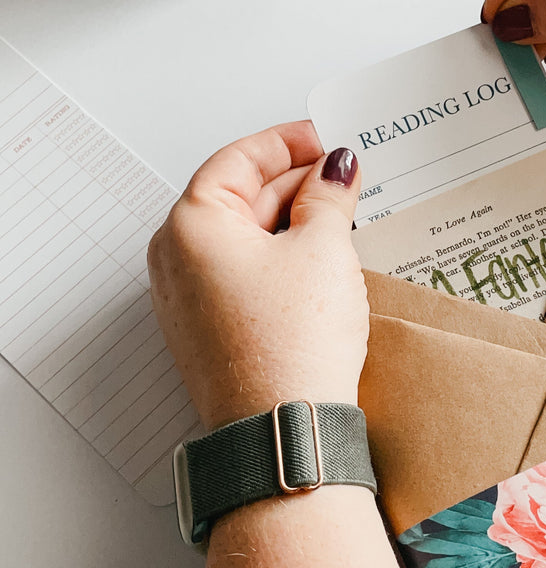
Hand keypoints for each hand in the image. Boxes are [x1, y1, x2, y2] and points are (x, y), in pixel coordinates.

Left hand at [148, 121, 367, 431]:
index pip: (238, 159)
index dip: (288, 142)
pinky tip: (323, 258)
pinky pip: (244, 275)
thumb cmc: (291, 344)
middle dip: (294, 181)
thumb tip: (334, 168)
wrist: (285, 430)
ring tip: (344, 213)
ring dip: (291, 220)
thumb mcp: (323, 249)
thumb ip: (328, 196)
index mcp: (191, 225)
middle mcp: (177, 260)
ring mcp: (190, 300)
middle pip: (238, 196)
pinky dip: (281, 256)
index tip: (326, 136)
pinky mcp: (212, 331)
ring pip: (244, 238)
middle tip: (345, 174)